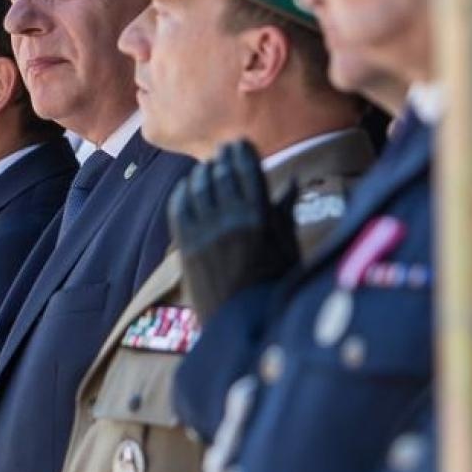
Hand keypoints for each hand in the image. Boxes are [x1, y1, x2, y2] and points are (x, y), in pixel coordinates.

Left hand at [168, 140, 298, 323]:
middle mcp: (231, 222)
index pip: (248, 172)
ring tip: (209, 166)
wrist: (244, 327)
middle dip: (223, 158)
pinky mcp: (186, 248)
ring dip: (203, 172)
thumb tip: (292, 180)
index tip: (241, 144)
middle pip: (222, 175)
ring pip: (199, 188)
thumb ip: (285, 212)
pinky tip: (188, 187)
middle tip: (224, 149)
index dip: (243, 153)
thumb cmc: (274, 287)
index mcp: (260, 219)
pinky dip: (183, 192)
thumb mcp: (288, 249)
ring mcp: (205, 235)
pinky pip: (179, 208)